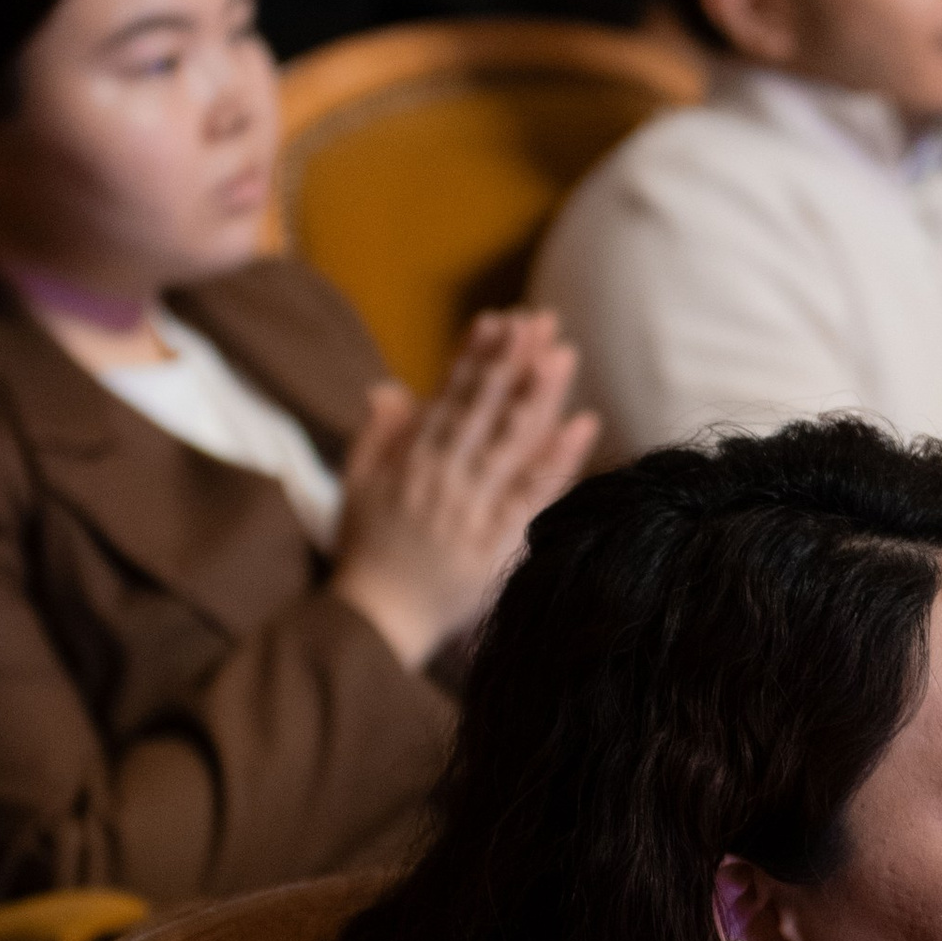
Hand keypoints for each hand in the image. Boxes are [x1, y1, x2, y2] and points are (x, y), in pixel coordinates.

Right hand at [330, 311, 597, 671]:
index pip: (448, 395)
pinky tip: (583, 424)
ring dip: (536, 395)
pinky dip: (557, 458)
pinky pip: (531, 494)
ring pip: (508, 441)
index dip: (475, 356)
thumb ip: (376, 434)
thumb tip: (387, 385)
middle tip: (539, 320)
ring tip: (562, 354)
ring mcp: (469, 507)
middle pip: (482, 408)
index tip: (499, 320)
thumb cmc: (367, 553)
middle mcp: (442, 476)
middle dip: (511, 361)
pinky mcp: (494, 541)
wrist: (375, 620)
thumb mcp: (358, 486)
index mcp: (411, 458)